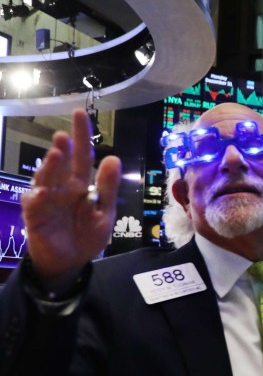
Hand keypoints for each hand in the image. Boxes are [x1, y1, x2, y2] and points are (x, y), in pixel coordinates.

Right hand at [21, 110, 120, 292]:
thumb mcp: (105, 213)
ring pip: (46, 180)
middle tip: (64, 134)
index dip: (81, 136)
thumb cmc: (86, 235)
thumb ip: (108, 188)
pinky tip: (41, 192)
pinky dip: (36, 198)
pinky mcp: (35, 216)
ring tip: (57, 154)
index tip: (80, 113)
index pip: (82, 156)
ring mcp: (47, 200)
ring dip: (50, 167)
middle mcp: (62, 188)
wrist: (70, 262)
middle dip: (63, 149)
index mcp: (81, 184)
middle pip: (62, 164)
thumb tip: (114, 158)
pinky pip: (34, 205)